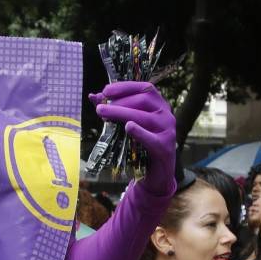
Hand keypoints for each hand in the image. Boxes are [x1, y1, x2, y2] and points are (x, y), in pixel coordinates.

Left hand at [91, 81, 175, 196]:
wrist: (157, 172)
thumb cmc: (142, 144)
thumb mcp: (129, 124)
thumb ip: (114, 109)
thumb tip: (93, 96)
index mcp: (159, 104)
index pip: (145, 88)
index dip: (125, 87)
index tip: (106, 91)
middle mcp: (166, 114)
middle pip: (143, 101)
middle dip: (120, 102)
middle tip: (100, 108)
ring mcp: (167, 130)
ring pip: (144, 117)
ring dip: (122, 113)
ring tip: (103, 114)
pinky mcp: (165, 147)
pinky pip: (151, 138)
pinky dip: (139, 132)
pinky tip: (128, 127)